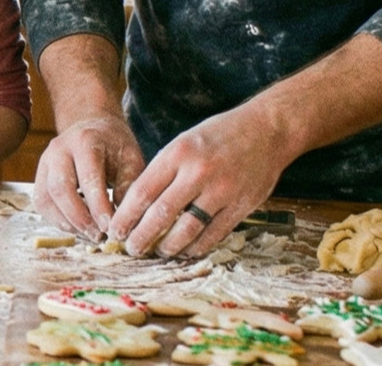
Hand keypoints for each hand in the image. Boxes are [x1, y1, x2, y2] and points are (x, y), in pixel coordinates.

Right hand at [31, 114, 143, 237]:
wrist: (92, 127)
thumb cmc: (115, 146)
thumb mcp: (131, 159)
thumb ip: (128, 187)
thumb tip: (121, 222)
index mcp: (85, 141)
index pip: (88, 178)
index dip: (98, 206)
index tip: (110, 228)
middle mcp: (59, 149)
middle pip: (60, 188)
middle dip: (79, 218)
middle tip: (99, 236)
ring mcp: (45, 161)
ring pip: (46, 198)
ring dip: (67, 222)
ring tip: (89, 234)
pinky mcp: (39, 175)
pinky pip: (41, 202)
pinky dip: (57, 219)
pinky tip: (77, 227)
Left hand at [109, 106, 290, 257]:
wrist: (266, 130)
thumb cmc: (218, 136)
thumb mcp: (184, 142)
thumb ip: (163, 171)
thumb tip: (137, 205)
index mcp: (177, 153)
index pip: (142, 192)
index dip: (125, 217)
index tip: (115, 231)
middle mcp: (197, 172)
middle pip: (161, 214)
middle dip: (141, 237)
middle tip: (131, 249)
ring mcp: (221, 191)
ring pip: (187, 230)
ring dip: (168, 247)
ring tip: (157, 252)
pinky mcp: (240, 206)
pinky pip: (213, 235)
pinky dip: (197, 247)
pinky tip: (186, 251)